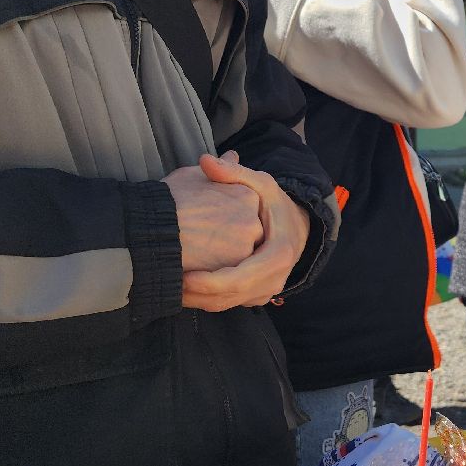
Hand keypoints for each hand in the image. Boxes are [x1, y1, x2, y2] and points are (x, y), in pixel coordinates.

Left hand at [179, 153, 312, 312]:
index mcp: (277, 254)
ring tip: (168, 288)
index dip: (211, 281)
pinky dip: (205, 301)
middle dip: (197, 295)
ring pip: (227, 305)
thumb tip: (206, 161)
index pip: (241, 278)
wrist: (297, 226)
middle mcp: (275, 278)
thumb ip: (234, 174)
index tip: (183, 276)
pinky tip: (183, 291)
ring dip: (197, 301)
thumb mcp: (261, 184)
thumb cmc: (274, 205)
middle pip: (230, 297)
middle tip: (167, 284)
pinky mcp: (257, 297)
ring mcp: (267, 291)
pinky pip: (229, 305)